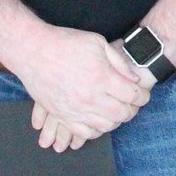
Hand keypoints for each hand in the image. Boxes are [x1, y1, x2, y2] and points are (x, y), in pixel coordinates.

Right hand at [16, 27, 149, 147]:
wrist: (32, 50)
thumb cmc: (65, 43)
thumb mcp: (97, 42)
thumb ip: (119, 62)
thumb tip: (134, 80)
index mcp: (101, 77)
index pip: (133, 96)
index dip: (142, 96)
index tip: (142, 94)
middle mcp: (90, 96)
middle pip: (122, 114)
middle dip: (132, 110)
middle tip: (132, 103)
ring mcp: (75, 109)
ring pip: (106, 126)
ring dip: (116, 120)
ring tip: (116, 110)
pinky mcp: (62, 115)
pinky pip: (84, 132)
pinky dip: (96, 130)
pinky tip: (98, 120)